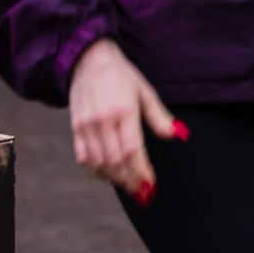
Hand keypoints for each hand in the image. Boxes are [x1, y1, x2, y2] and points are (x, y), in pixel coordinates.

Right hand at [69, 37, 181, 201]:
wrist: (88, 60)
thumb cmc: (121, 75)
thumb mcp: (146, 92)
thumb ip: (160, 117)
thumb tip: (178, 135)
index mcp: (123, 111)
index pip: (132, 150)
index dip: (142, 171)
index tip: (151, 185)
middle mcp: (102, 120)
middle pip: (116, 162)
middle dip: (131, 181)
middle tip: (143, 192)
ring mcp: (86, 126)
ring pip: (99, 164)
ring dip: (115, 179)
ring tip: (129, 186)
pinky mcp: (75, 128)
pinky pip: (84, 158)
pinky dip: (96, 171)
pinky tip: (108, 176)